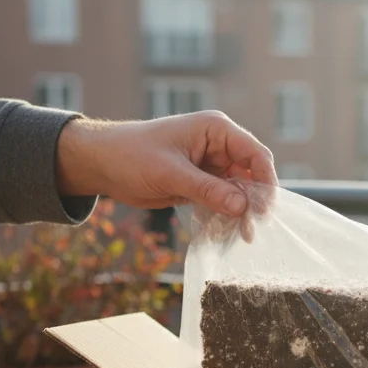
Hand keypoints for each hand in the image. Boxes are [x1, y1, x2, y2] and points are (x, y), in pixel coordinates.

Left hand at [56, 111, 276, 218]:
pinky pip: (221, 201)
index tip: (265, 209)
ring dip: (239, 213)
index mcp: (215, 130)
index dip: (265, 181)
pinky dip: (224, 217)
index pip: (254, 154)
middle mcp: (217, 146)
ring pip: (238, 192)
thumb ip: (207, 190)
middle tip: (251, 230)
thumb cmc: (131, 155)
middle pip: (250, 175)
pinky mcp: (200, 184)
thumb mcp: (170, 173)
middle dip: (252, 202)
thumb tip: (242, 207)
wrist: (102, 164)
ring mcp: (210, 166)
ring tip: (241, 237)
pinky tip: (224, 234)